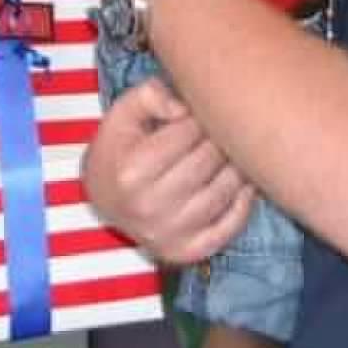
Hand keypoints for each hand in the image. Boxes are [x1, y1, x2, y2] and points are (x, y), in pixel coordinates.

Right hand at [81, 77, 251, 264]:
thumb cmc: (118, 150)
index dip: (199, 115)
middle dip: (218, 138)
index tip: (199, 112)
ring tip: (232, 150)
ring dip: (236, 166)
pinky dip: (243, 201)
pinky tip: (242, 182)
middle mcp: (150, 206)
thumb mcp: (121, 115)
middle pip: (208, 160)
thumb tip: (184, 107)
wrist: (104, 201)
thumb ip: (149, 96)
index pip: (187, 132)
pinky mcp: (188, 252)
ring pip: (224, 191)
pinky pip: (231, 225)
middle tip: (220, 128)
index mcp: (132, 170)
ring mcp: (170, 234)